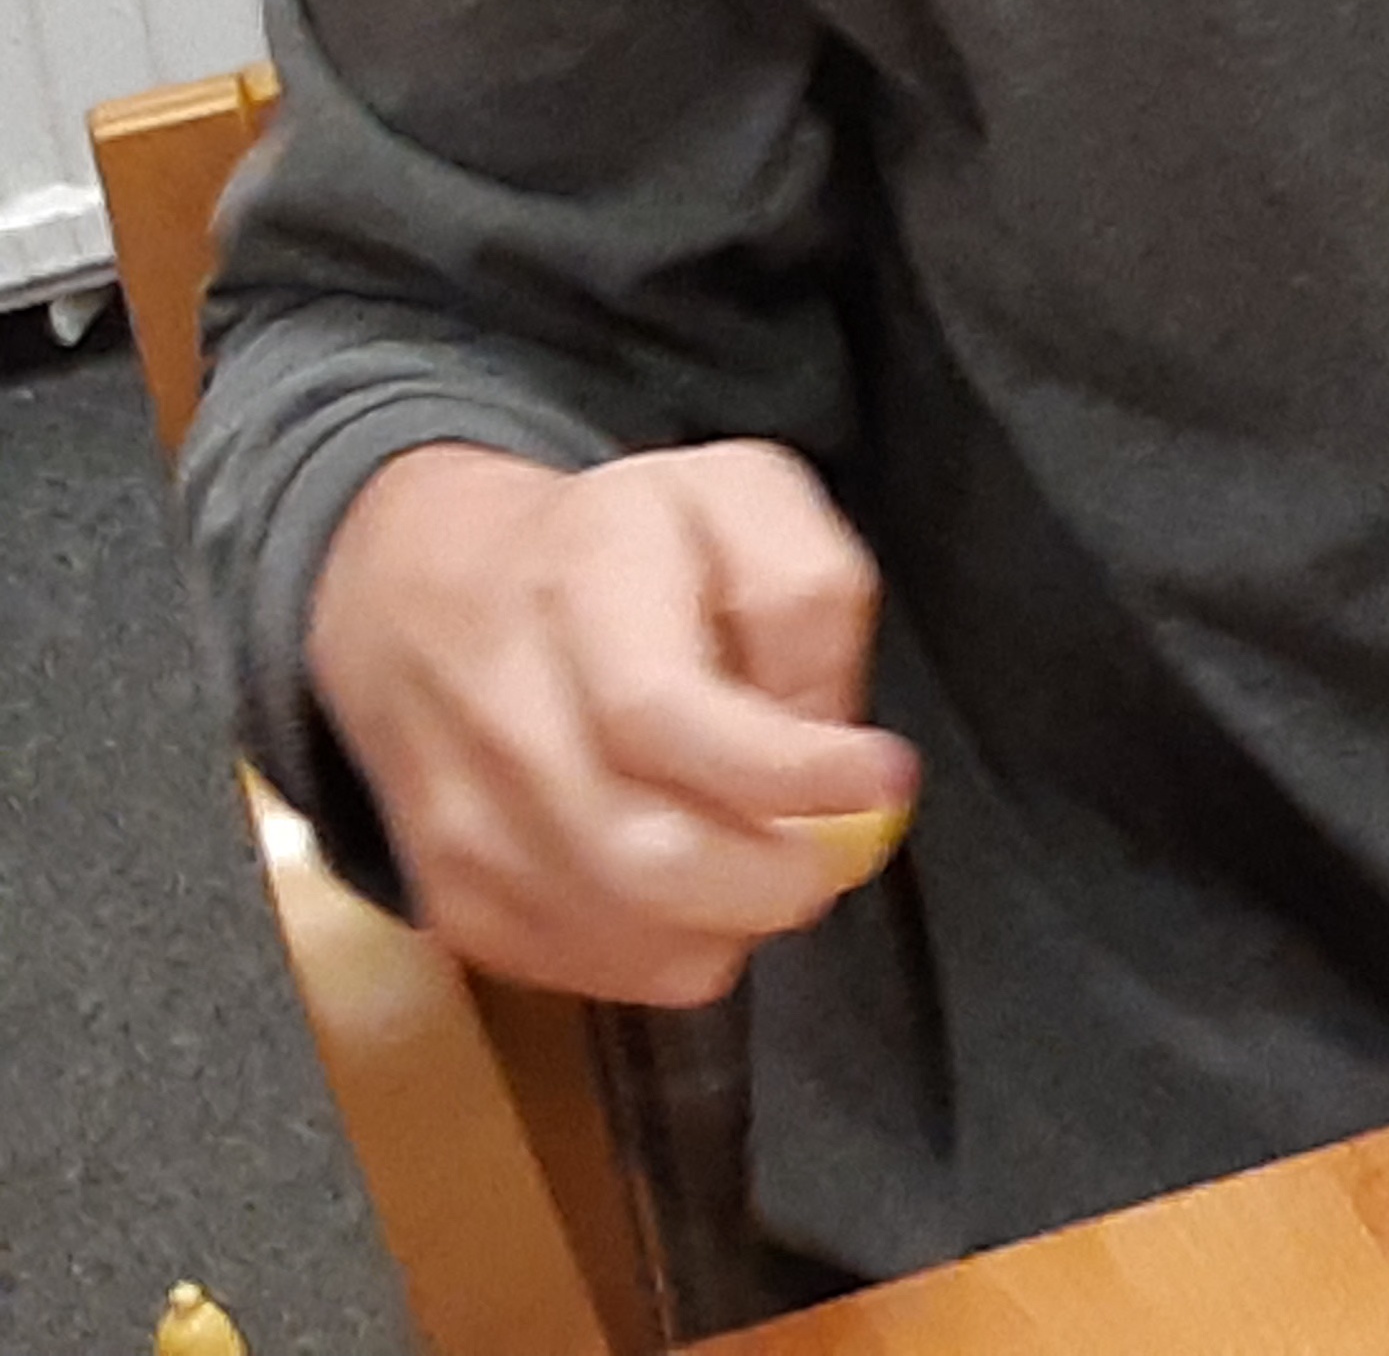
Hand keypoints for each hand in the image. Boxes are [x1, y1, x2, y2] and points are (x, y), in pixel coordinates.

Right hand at [304, 440, 921, 1003]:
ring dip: (738, 916)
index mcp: (580, 586)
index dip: (789, 771)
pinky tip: (704, 883)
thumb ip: (808, 602)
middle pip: (644, 855)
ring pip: (625, 931)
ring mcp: (462, 821)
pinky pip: (591, 970)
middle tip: (848, 839)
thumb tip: (826, 736)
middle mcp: (500, 712)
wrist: (425, 592)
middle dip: (782, 872)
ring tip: (776, 851)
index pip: (662, 715)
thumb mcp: (742, 499)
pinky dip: (676, 950)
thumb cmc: (615, 545)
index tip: (884, 779)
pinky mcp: (454, 900)